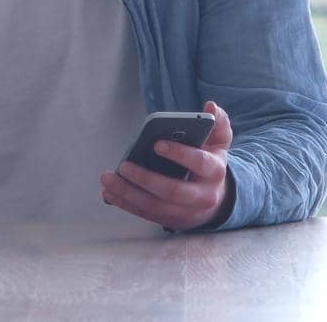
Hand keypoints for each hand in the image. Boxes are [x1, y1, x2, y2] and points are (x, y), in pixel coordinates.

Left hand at [101, 101, 234, 230]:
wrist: (217, 198)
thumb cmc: (210, 162)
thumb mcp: (219, 142)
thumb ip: (218, 122)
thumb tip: (210, 106)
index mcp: (215, 171)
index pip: (199, 163)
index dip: (179, 154)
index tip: (157, 144)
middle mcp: (203, 196)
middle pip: (173, 191)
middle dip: (146, 179)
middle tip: (124, 165)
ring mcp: (186, 212)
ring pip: (155, 207)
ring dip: (128, 193)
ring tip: (107, 178)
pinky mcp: (170, 220)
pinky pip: (145, 214)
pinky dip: (125, 203)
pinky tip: (108, 192)